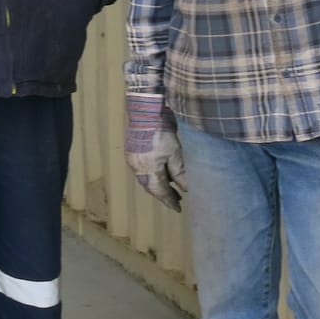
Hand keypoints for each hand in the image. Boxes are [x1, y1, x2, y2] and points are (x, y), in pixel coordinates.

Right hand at [124, 93, 188, 210]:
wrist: (145, 110)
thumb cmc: (161, 130)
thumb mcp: (175, 153)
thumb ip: (180, 172)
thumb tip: (186, 188)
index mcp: (148, 169)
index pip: (160, 191)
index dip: (169, 200)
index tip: (178, 208)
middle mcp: (138, 167)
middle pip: (151, 187)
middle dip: (163, 194)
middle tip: (175, 199)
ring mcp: (133, 158)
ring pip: (145, 178)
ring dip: (157, 184)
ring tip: (170, 186)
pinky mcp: (132, 151)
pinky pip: (142, 169)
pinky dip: (151, 174)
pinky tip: (160, 171)